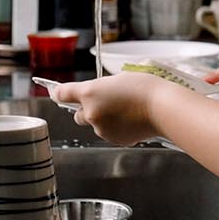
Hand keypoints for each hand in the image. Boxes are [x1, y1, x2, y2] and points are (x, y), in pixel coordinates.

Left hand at [54, 74, 173, 145]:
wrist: (162, 107)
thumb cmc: (144, 88)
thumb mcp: (118, 79)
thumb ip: (101, 88)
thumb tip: (97, 97)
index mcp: (90, 92)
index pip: (64, 93)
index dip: (59, 93)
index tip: (57, 93)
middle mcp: (91, 112)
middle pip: (79, 115)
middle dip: (88, 110)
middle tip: (106, 102)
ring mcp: (102, 129)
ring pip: (96, 125)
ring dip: (104, 120)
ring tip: (126, 110)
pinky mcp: (114, 140)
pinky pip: (110, 133)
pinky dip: (117, 128)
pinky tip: (132, 120)